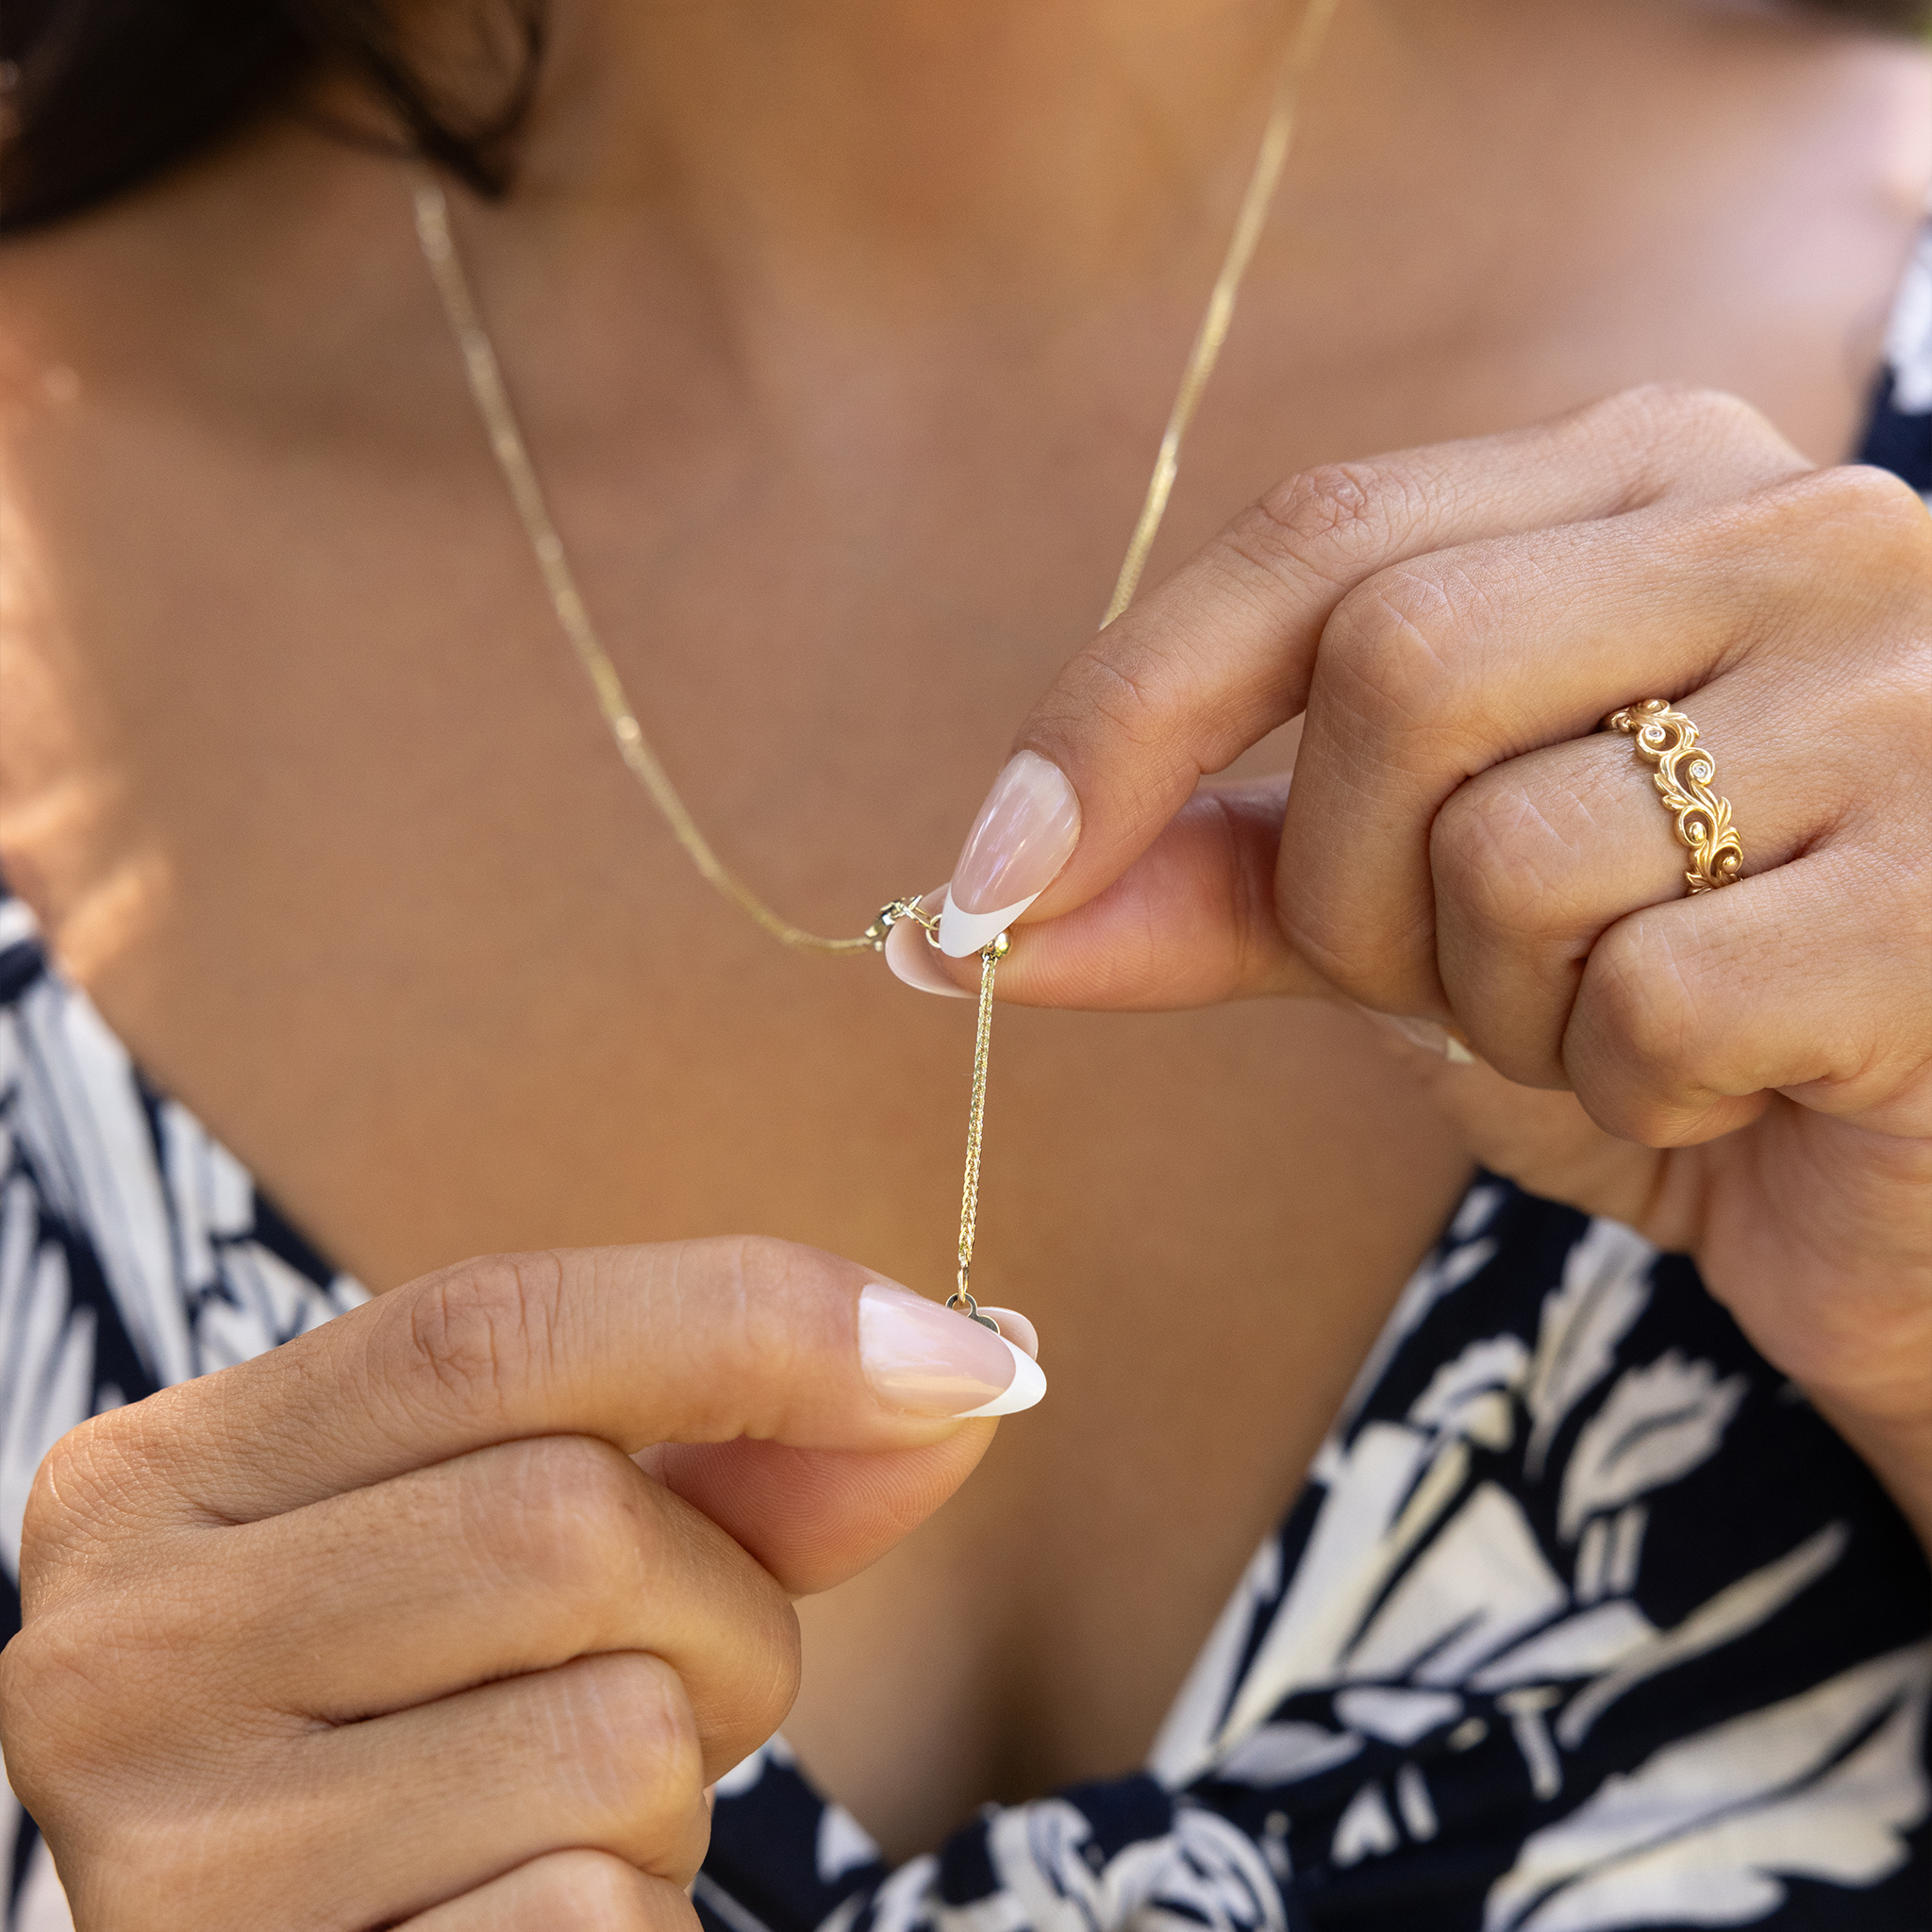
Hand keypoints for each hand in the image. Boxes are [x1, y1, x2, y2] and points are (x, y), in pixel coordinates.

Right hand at [0, 1242, 1040, 1928]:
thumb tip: (974, 1369)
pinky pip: (584, 1918)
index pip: (492, 1327)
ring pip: (611, 1733)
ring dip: (676, 1777)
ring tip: (560, 1802)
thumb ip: (746, 1457)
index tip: (974, 1361)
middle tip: (676, 1676)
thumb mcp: (554, 1551)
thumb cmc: (437, 1719)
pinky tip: (518, 1909)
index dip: (760, 1320)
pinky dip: (628, 1910)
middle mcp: (123, 1640)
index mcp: (181, 1471)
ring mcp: (171, 1849)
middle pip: (569, 1524)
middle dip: (721, 1610)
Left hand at [904, 386, 1931, 1523]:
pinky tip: (1736, 1081)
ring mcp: (1907, 701)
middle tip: (1436, 982)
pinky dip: (1625, 1088)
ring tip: (1620, 1019)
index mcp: (1653, 481)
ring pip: (1508, 848)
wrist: (1920, 1177)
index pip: (1320, 537)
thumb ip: (1219, 881)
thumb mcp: (1425, 917)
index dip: (1125, 712)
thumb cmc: (1672, 1012)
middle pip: (1394, 668)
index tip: (987, 882)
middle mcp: (1798, 532)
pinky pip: (1643, 999)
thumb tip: (965, 917)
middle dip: (1344, 887)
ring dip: (1493, 1002)